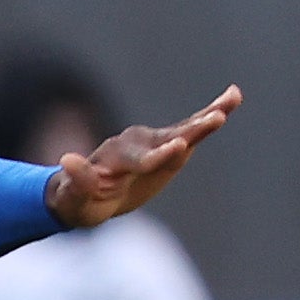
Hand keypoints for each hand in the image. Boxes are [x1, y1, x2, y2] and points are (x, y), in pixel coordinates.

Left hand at [43, 86, 240, 226]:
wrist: (88, 194)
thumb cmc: (79, 201)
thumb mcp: (73, 199)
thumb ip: (76, 182)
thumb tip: (66, 159)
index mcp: (115, 160)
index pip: (141, 159)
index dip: (159, 156)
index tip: (179, 147)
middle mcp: (135, 144)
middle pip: (165, 139)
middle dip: (189, 131)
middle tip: (214, 118)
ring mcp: (153, 141)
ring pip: (183, 130)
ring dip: (206, 119)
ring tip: (230, 103)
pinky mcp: (168, 144)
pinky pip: (191, 128)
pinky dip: (212, 114)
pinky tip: (232, 98)